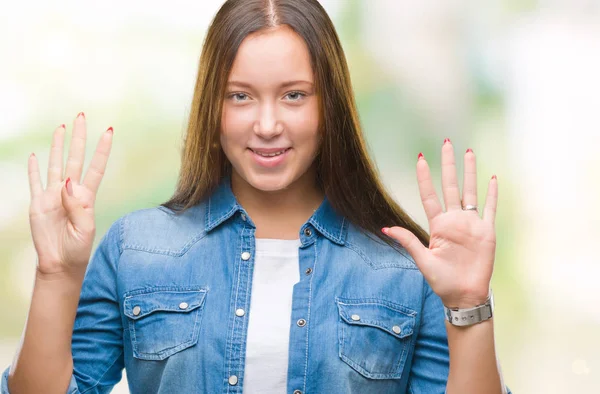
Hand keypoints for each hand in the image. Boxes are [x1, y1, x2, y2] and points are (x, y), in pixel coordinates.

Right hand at [28, 113, 113, 276]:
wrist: (59, 264)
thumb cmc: (78, 249)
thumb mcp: (85, 229)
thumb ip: (78, 206)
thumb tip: (68, 182)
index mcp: (87, 197)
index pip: (96, 167)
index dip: (101, 149)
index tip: (108, 131)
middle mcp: (71, 192)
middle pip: (75, 158)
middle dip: (78, 138)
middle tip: (80, 116)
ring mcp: (54, 196)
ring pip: (56, 164)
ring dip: (57, 146)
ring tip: (60, 128)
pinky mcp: (38, 203)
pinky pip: (35, 181)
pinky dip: (34, 168)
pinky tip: (36, 155)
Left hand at [383, 139, 497, 307]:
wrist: (464, 295)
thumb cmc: (441, 281)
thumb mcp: (422, 260)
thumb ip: (408, 241)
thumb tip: (385, 227)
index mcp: (437, 225)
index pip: (429, 195)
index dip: (424, 177)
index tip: (420, 158)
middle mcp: (454, 220)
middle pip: (449, 186)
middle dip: (448, 164)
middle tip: (446, 143)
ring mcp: (471, 224)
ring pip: (470, 191)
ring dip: (469, 172)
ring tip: (468, 151)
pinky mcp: (486, 232)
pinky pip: (490, 209)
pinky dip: (492, 194)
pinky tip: (492, 178)